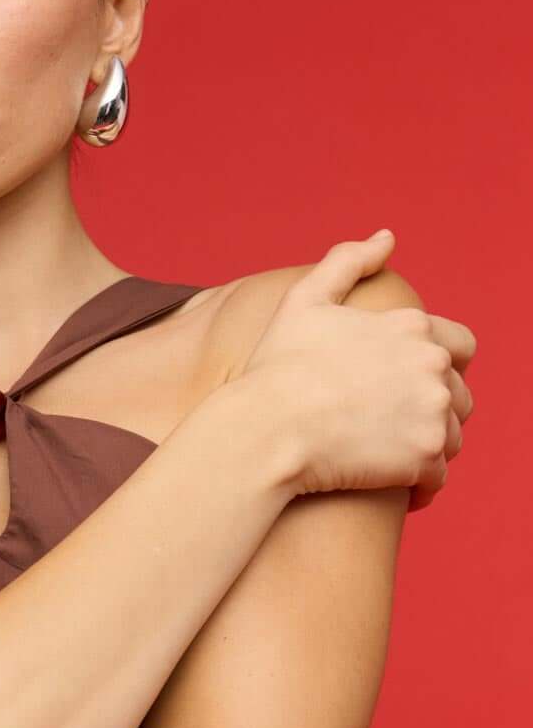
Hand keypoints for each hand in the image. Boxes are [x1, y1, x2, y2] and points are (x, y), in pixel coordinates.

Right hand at [238, 231, 476, 511]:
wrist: (265, 430)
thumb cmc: (276, 367)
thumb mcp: (305, 301)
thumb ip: (348, 263)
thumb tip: (387, 238)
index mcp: (412, 326)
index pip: (461, 347)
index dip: (434, 372)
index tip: (402, 392)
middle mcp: (432, 365)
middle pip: (459, 397)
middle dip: (431, 415)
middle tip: (389, 433)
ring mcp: (432, 411)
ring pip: (452, 439)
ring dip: (426, 452)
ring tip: (388, 462)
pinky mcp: (424, 457)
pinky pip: (438, 478)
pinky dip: (420, 487)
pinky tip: (392, 489)